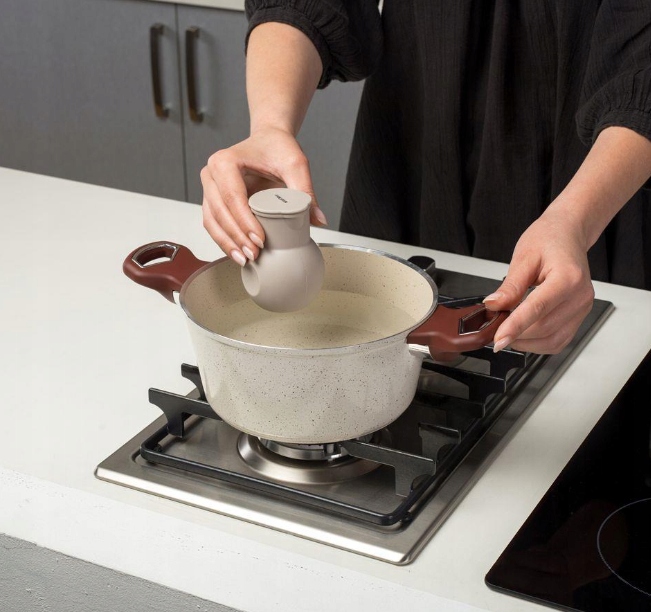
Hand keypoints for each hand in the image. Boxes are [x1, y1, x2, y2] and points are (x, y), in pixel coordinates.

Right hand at [200, 126, 326, 265]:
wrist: (268, 141)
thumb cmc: (277, 148)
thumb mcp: (295, 164)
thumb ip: (306, 190)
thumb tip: (318, 220)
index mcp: (225, 161)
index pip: (232, 197)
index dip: (244, 222)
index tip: (260, 240)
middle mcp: (211, 173)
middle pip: (219, 212)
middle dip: (236, 238)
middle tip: (254, 254)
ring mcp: (209, 188)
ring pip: (211, 221)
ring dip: (227, 243)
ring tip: (245, 259)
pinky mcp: (212, 200)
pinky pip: (213, 224)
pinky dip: (224, 240)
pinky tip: (238, 253)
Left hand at [483, 203, 594, 354]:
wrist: (567, 235)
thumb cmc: (549, 239)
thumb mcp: (524, 257)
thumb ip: (510, 286)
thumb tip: (494, 306)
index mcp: (568, 277)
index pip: (538, 308)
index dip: (515, 327)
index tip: (498, 339)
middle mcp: (580, 296)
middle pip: (544, 328)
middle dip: (516, 335)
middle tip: (494, 330)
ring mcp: (582, 308)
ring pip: (553, 341)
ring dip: (526, 343)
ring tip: (507, 332)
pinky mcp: (579, 317)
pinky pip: (559, 341)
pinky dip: (538, 344)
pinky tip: (523, 334)